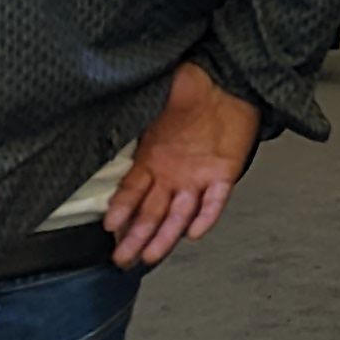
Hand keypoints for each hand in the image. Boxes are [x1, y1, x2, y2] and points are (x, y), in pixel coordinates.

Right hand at [106, 61, 262, 268]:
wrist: (230, 81)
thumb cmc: (193, 87)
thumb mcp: (160, 94)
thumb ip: (141, 105)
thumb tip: (116, 98)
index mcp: (151, 159)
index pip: (131, 191)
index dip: (121, 208)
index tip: (109, 224)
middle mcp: (171, 175)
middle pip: (150, 213)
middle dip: (135, 237)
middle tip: (122, 258)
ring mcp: (196, 178)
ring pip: (178, 215)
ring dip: (165, 236)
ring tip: (150, 256)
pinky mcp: (223, 175)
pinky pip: (214, 201)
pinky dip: (205, 216)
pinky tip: (195, 231)